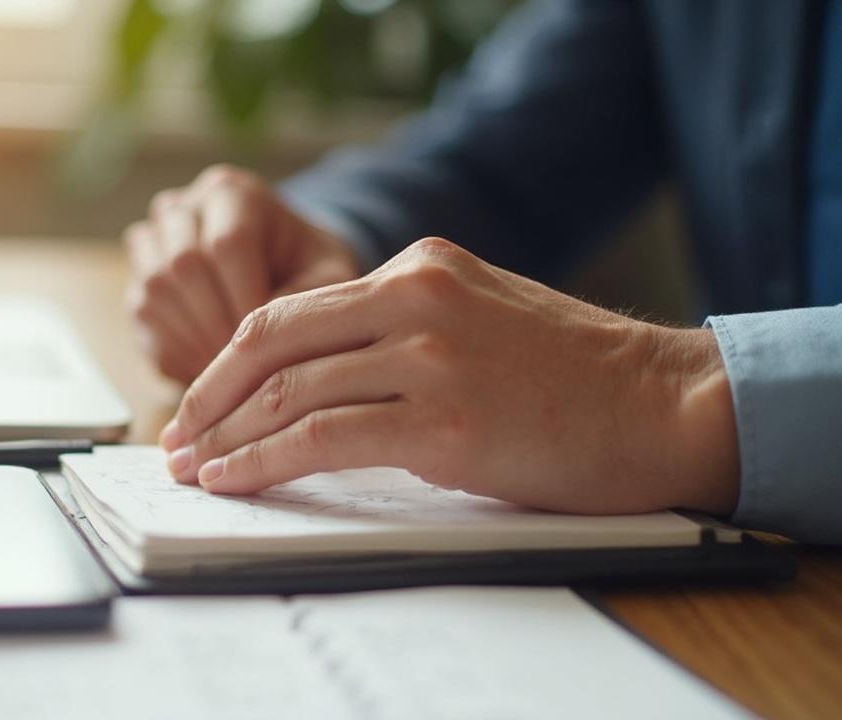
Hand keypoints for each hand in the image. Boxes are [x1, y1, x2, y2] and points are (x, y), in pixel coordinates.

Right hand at [123, 164, 361, 383]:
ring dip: (193, 342)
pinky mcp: (137, 284)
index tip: (272, 341)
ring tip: (231, 375)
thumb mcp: (329, 275)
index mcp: (231, 192)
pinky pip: (142, 321)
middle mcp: (181, 209)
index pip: (227, 243)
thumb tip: (261, 338)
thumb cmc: (309, 269)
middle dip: (217, 325)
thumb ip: (307, 298)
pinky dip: (175, 354)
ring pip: (154, 293)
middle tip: (249, 367)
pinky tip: (208, 373)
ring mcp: (151, 246)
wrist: (281, 270)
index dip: (246, 299)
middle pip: (182, 266)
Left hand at [159, 237, 739, 515]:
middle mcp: (417, 298)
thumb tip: (317, 380)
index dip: (229, 360)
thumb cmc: (574, 376)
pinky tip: (236, 479)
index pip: (291, 309)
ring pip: (289, 393)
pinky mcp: (445, 423)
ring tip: (195, 469)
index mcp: (420, 265)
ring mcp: (431, 357)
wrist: (665, 404)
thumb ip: (402, 328)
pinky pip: (323, 440)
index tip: (199, 398)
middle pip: (272, 342)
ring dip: (227, 437)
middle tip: (176, 437)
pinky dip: (266, 462)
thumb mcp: (478, 316)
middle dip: (208, 395)